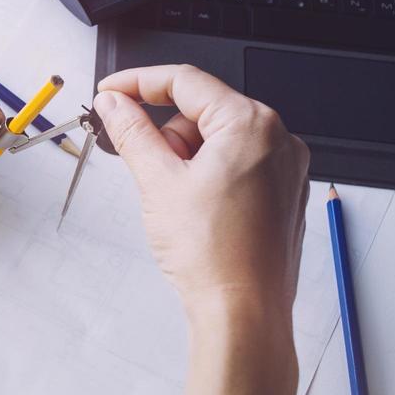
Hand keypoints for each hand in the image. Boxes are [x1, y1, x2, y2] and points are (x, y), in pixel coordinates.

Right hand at [93, 65, 309, 322]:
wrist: (243, 313)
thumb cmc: (214, 255)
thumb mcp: (157, 181)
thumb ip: (132, 131)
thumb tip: (115, 103)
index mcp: (251, 124)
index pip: (185, 81)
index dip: (138, 83)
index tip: (110, 92)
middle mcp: (278, 139)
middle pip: (202, 110)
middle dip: (165, 132)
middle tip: (141, 165)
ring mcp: (284, 168)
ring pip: (218, 138)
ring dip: (185, 156)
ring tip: (173, 199)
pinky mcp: (281, 193)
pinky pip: (236, 163)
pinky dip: (206, 173)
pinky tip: (192, 207)